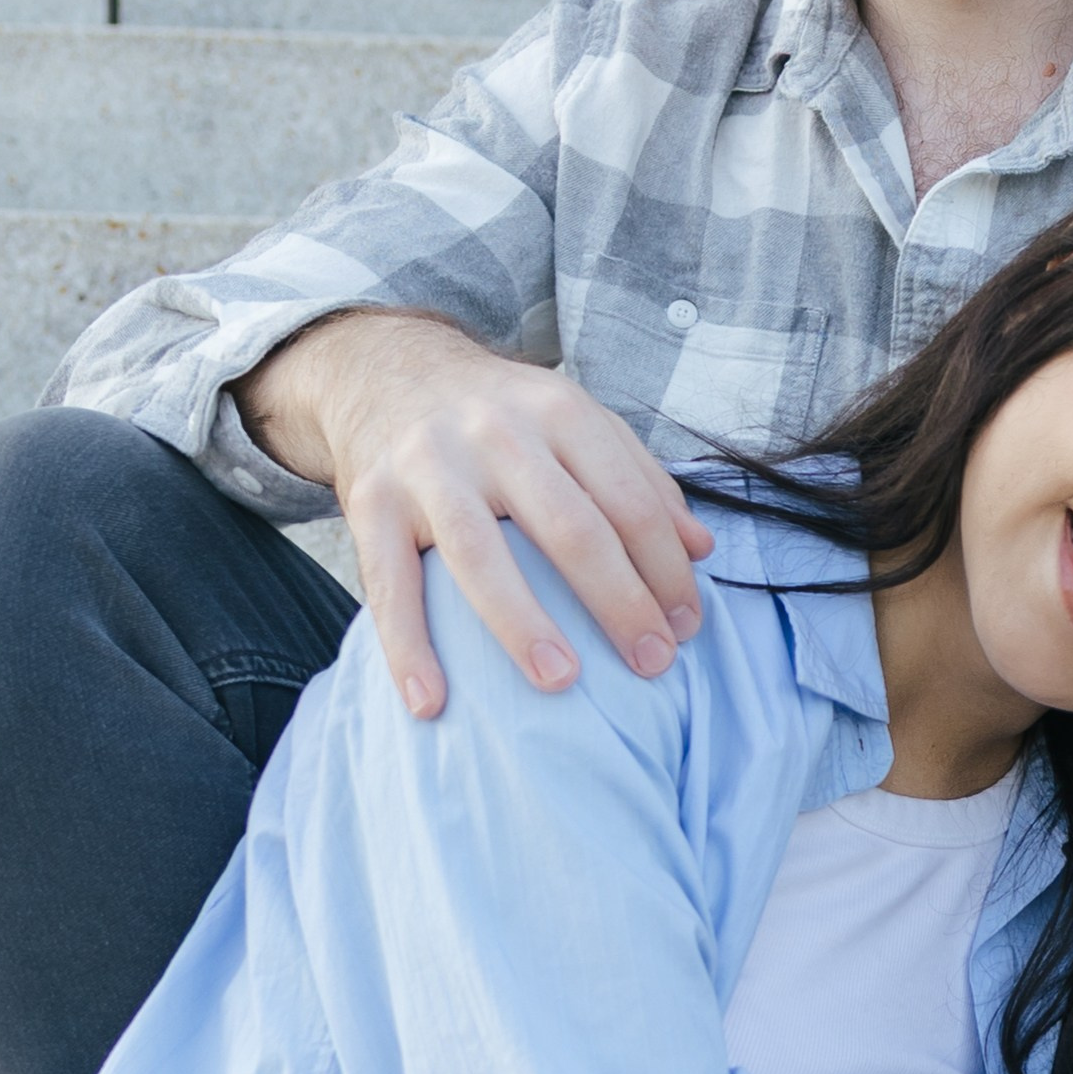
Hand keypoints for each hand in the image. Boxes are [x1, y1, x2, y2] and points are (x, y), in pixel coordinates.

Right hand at [235, 310, 713, 711]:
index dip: (666, 567)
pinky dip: (408, 647)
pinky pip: (389, 584)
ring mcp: (428, 467)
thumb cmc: (500, 415)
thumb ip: (639, 479)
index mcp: (559, 412)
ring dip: (522, 624)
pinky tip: (430, 702)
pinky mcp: (369, 501)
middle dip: (618, 600)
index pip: (629, 498)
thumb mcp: (574, 422)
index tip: (688, 627)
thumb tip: (702, 549)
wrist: (387, 371)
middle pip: (568, 526)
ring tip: (561, 683)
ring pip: (479, 554)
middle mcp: (495, 433)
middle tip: (652, 662)